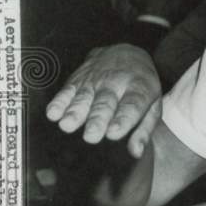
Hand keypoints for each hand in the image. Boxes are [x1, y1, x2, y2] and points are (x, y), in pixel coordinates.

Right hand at [46, 44, 161, 158]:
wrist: (127, 53)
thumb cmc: (140, 87)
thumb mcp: (152, 104)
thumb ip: (144, 129)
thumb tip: (137, 151)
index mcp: (138, 89)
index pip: (131, 105)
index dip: (122, 119)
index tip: (114, 133)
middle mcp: (116, 84)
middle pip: (105, 103)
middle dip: (97, 119)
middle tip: (91, 136)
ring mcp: (95, 81)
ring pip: (84, 97)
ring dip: (75, 112)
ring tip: (68, 125)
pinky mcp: (77, 79)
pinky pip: (67, 90)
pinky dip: (59, 102)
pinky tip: (53, 114)